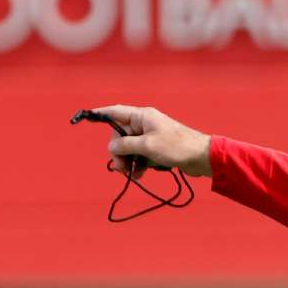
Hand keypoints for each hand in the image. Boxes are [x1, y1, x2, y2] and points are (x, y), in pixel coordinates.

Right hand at [92, 105, 212, 177]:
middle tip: (121, 168)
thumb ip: (126, 145)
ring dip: (128, 161)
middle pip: (121, 136)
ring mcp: (151, 137)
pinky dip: (138, 165)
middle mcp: (145, 124)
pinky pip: (140, 156)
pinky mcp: (157, 149)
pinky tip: (139, 175)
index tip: (87, 117)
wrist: (200, 157)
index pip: (116, 112)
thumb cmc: (176, 147)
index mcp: (142, 116)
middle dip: (118, 152)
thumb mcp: (147, 146)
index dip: (101, 114)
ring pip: (130, 148)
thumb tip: (112, 147)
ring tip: (131, 174)